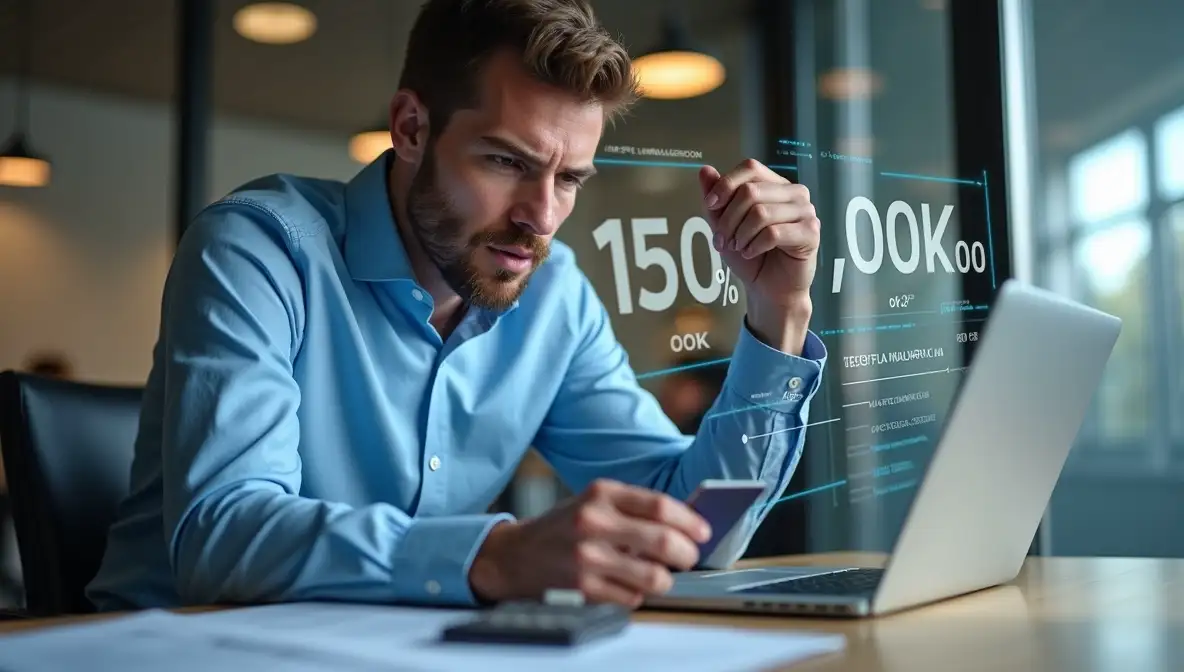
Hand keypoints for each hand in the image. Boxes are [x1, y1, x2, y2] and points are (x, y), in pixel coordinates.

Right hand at [468, 479, 711, 607]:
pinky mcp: (583, 588)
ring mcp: (587, 557)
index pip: (660, 505)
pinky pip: (633, 597)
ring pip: (654, 576)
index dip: (690, 521)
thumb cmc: (563, 528)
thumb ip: (633, 509)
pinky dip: (637, 594)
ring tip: (659, 575)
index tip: (703, 531)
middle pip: (663, 541)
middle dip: (686, 553)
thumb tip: (685, 526)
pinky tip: (626, 585)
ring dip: (665, 579)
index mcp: (600, 493)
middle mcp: (593, 522)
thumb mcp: (593, 503)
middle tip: (689, 557)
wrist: (514, 556)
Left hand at [698, 159, 819, 351]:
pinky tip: (751, 252)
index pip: (750, 168)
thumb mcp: (725, 225)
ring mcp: (806, 211)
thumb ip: (716, 199)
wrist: (768, 289)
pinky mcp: (811, 233)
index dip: (726, 184)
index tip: (711, 206)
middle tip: (723, 240)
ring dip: (740, 235)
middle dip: (728, 219)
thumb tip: (705, 170)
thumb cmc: (751, 255)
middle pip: (751, 191)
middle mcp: (794, 193)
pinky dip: (755, 245)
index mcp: (775, 185)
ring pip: (761, 213)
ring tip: (738, 247)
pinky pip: (774, 233)